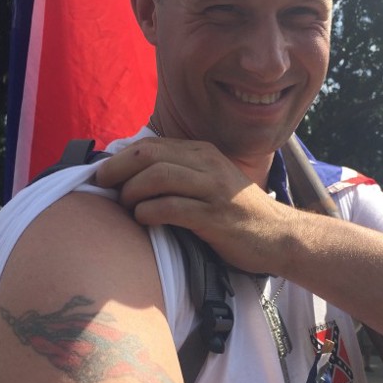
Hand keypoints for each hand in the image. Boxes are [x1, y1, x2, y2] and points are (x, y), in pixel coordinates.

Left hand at [95, 137, 295, 273]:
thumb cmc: (239, 215)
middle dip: (118, 168)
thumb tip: (135, 178)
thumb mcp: (212, 183)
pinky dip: (149, 212)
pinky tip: (143, 220)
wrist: (280, 236)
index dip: (122, 157)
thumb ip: (182, 175)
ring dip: (132, 191)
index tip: (104, 173)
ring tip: (126, 205)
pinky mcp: (214, 217)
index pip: (153, 145)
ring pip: (158, 177)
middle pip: (150, 155)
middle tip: (103, 185)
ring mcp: (212, 190)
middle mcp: (208, 165)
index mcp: (204, 153)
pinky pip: (172, 207)